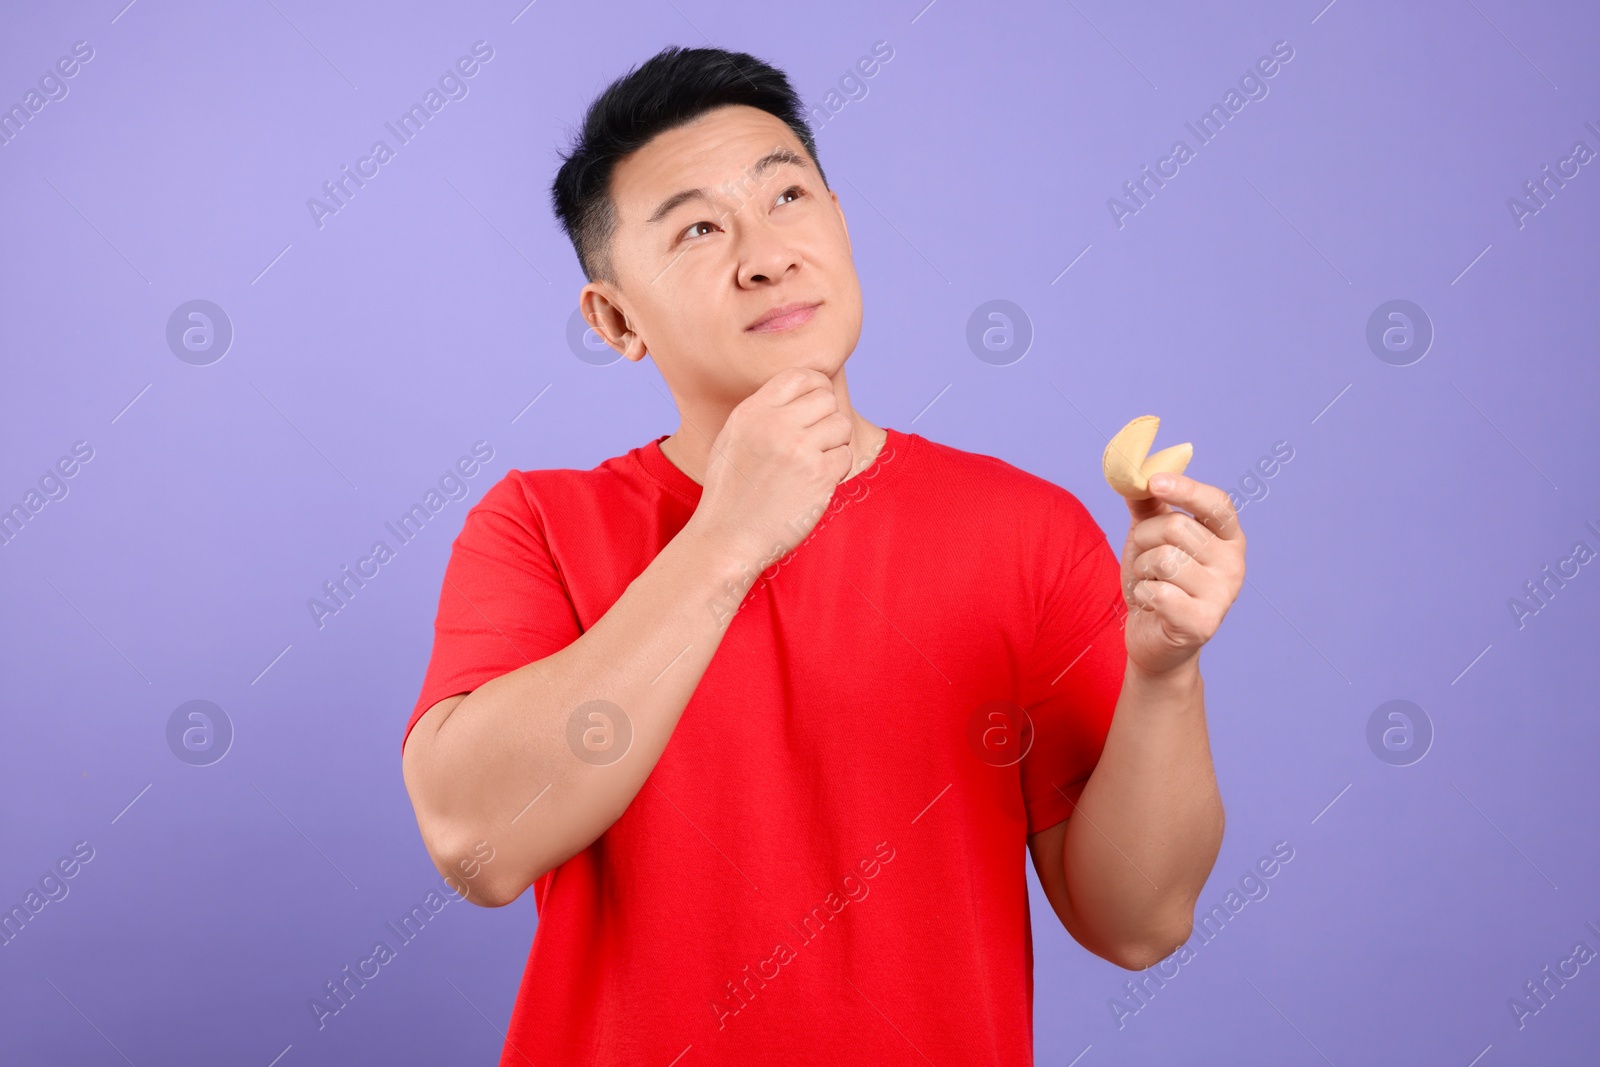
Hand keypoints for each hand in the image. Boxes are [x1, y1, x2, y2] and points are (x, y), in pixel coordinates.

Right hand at [687, 367, 855, 571]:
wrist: (727, 538)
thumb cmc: (730, 491)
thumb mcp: (733, 438)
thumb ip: (763, 412)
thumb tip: (802, 392)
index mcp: (752, 412)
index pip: (800, 376)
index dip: (816, 388)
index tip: (814, 409)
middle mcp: (775, 425)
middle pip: (827, 399)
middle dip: (826, 419)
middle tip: (814, 443)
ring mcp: (798, 449)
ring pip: (841, 425)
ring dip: (834, 444)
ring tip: (813, 464)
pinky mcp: (818, 476)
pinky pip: (845, 456)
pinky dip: (836, 470)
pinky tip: (814, 483)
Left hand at [1120, 472, 1245, 676]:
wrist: (1153, 639)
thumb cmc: (1156, 583)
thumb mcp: (1149, 539)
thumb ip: (1147, 506)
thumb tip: (1136, 474)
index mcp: (1228, 538)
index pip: (1216, 504)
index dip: (1186, 489)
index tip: (1154, 481)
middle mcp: (1234, 564)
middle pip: (1176, 527)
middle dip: (1144, 540)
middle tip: (1144, 560)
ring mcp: (1223, 595)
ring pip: (1164, 559)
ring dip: (1142, 570)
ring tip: (1150, 584)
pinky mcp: (1204, 623)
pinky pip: (1158, 591)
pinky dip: (1142, 595)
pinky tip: (1152, 605)